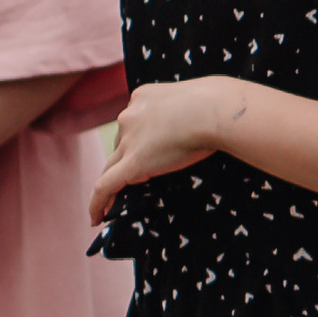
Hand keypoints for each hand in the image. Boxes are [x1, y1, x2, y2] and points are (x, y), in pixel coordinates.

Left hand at [91, 78, 231, 223]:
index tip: (147, 150)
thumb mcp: (198, 98)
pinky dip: (97, 203)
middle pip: (121, 143)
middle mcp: (129, 116)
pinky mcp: (133, 164)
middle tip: (136, 178)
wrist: (217, 110)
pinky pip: (105, 186)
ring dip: (111, 182)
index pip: (134, 122)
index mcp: (142, 97)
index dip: (138, 138)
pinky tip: (96, 219)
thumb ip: (190, 108)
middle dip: (127, 159)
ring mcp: (129, 140)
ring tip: (109, 204)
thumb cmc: (220, 103)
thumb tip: (205, 118)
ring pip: (111, 166)